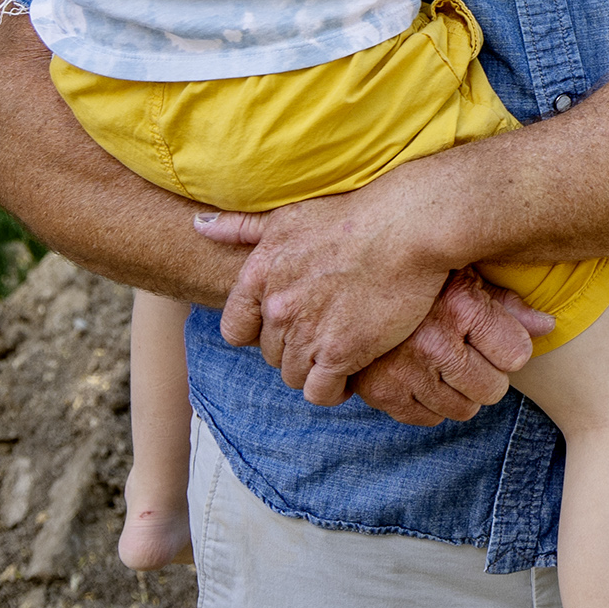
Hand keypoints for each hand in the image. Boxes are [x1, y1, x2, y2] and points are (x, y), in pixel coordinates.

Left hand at [198, 172, 456, 403]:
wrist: (410, 226)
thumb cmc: (356, 215)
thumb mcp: (289, 216)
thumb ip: (241, 228)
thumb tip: (198, 225)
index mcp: (259, 274)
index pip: (235, 330)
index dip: (261, 332)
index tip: (290, 323)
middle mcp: (277, 306)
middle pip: (272, 354)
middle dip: (296, 347)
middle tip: (328, 332)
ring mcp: (307, 332)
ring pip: (295, 375)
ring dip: (316, 368)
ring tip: (342, 351)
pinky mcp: (342, 353)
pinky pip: (321, 392)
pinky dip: (335, 389)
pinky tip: (352, 372)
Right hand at [352, 270, 553, 424]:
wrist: (352, 285)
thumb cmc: (420, 279)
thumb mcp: (465, 277)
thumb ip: (507, 304)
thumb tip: (548, 327)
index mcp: (460, 306)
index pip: (517, 355)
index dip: (509, 348)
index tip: (494, 337)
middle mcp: (433, 341)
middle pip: (493, 389)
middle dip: (488, 374)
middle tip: (469, 353)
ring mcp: (404, 370)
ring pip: (464, 409)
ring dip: (460, 392)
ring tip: (444, 363)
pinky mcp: (381, 393)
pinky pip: (428, 419)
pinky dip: (429, 403)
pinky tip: (421, 375)